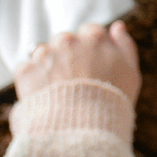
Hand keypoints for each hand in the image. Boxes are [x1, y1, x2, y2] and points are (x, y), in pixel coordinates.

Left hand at [15, 21, 140, 103]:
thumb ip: (124, 45)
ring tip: (57, 92)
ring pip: (43, 53)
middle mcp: (68, 40)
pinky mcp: (25, 71)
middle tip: (74, 82)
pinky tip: (44, 96)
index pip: (90, 31)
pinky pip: (26, 69)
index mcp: (94, 37)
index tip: (92, 66)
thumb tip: (117, 26)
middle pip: (65, 41)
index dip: (91, 50)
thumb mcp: (130, 72)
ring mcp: (44, 55)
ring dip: (48, 66)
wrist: (82, 129)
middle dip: (68, 56)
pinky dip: (32, 80)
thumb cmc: (111, 101)